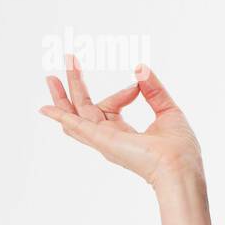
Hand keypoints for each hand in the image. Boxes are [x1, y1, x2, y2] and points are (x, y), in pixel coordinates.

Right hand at [38, 55, 202, 187]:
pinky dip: (60, 116)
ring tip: (50, 77)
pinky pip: (75, 126)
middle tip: (69, 58)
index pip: (111, 106)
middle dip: (75, 84)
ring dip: (62, 95)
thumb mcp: (168, 110)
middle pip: (84, 108)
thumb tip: (140, 68)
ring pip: (75, 114)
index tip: (137, 86)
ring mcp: (104, 139)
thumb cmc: (179, 148)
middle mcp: (109, 138)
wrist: (179, 166)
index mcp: (124, 134)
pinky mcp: (101, 140)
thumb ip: (153, 90)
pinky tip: (45, 109)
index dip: (122, 93)